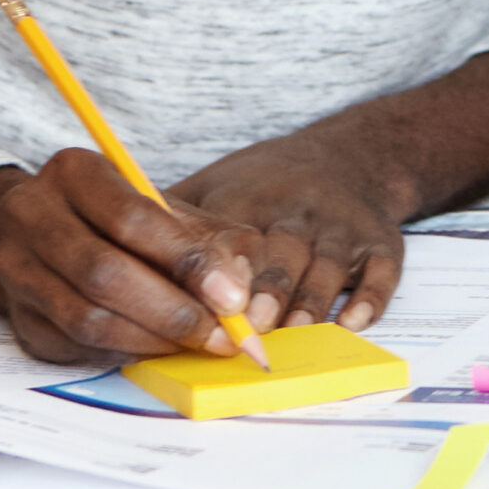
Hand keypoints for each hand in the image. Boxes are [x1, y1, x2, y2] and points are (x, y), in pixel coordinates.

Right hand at [0, 152, 261, 363]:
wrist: (37, 231)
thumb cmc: (120, 218)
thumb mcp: (169, 211)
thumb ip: (213, 241)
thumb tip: (240, 292)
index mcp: (76, 173)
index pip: (132, 218)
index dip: (186, 262)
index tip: (233, 300)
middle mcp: (33, 214)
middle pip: (104, 273)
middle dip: (173, 313)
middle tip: (222, 337)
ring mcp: (15, 267)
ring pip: (85, 318)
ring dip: (151, 339)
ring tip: (197, 344)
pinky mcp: (17, 316)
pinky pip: (73, 346)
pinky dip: (123, 352)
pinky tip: (158, 348)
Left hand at [168, 119, 411, 333]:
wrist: (351, 155)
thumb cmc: (269, 183)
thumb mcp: (217, 185)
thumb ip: (171, 221)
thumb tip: (106, 257)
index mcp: (253, 198)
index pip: (234, 236)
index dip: (222, 272)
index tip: (208, 303)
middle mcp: (300, 211)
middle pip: (284, 253)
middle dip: (267, 292)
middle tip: (249, 329)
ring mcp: (344, 226)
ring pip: (330, 267)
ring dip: (312, 301)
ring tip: (294, 332)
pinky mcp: (381, 241)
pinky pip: (382, 272)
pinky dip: (370, 298)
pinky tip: (354, 323)